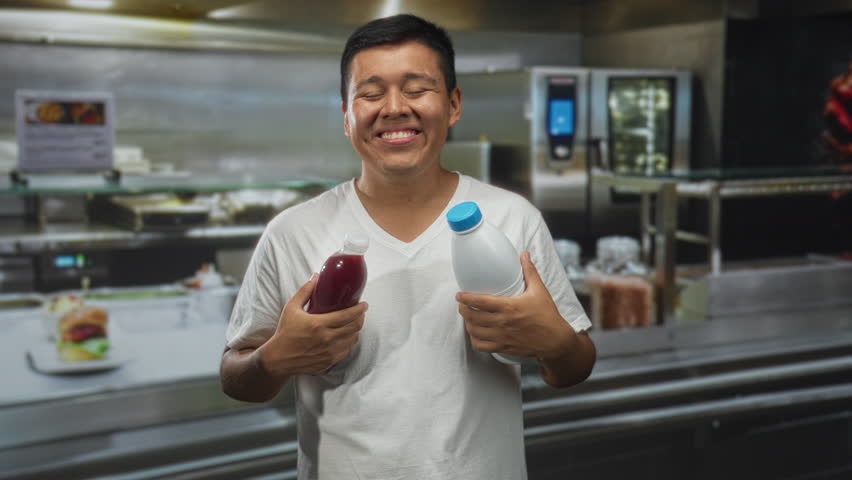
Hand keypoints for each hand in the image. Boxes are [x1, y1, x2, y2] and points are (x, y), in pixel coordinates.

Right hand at [257, 273, 366, 376]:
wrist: (278, 358)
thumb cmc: (285, 332)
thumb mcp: (291, 308)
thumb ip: (305, 291)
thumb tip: (316, 276)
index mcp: (318, 324)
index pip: (347, 315)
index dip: (359, 309)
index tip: (364, 304)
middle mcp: (326, 339)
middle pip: (354, 327)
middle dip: (361, 318)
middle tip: (360, 313)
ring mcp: (329, 353)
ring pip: (353, 340)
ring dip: (356, 330)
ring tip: (353, 323)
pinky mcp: (329, 362)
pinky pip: (346, 351)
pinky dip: (349, 342)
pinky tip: (345, 337)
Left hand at [456, 251, 575, 359]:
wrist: (555, 340)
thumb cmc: (547, 315)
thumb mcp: (539, 290)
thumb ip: (529, 271)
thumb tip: (524, 254)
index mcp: (508, 307)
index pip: (480, 301)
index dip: (465, 298)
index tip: (459, 295)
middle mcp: (502, 322)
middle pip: (472, 316)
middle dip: (463, 309)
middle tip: (462, 304)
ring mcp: (501, 336)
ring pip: (474, 331)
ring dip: (467, 323)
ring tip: (468, 317)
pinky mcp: (503, 347)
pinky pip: (481, 346)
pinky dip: (474, 339)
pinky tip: (475, 333)